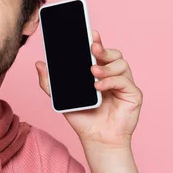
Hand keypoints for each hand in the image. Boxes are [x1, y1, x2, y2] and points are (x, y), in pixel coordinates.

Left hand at [35, 30, 141, 148]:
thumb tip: (39, 64)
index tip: (90, 32)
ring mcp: (124, 84)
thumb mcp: (61, 98)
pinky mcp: (133, 94)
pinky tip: (99, 87)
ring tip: (93, 72)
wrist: (96, 140)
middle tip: (92, 48)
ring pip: (121, 63)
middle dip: (103, 49)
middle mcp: (112, 75)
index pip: (99, 52)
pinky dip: (111, 81)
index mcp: (98, 72)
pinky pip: (125, 81)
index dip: (96, 41)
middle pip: (113, 53)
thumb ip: (49, 82)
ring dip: (106, 66)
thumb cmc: (83, 118)